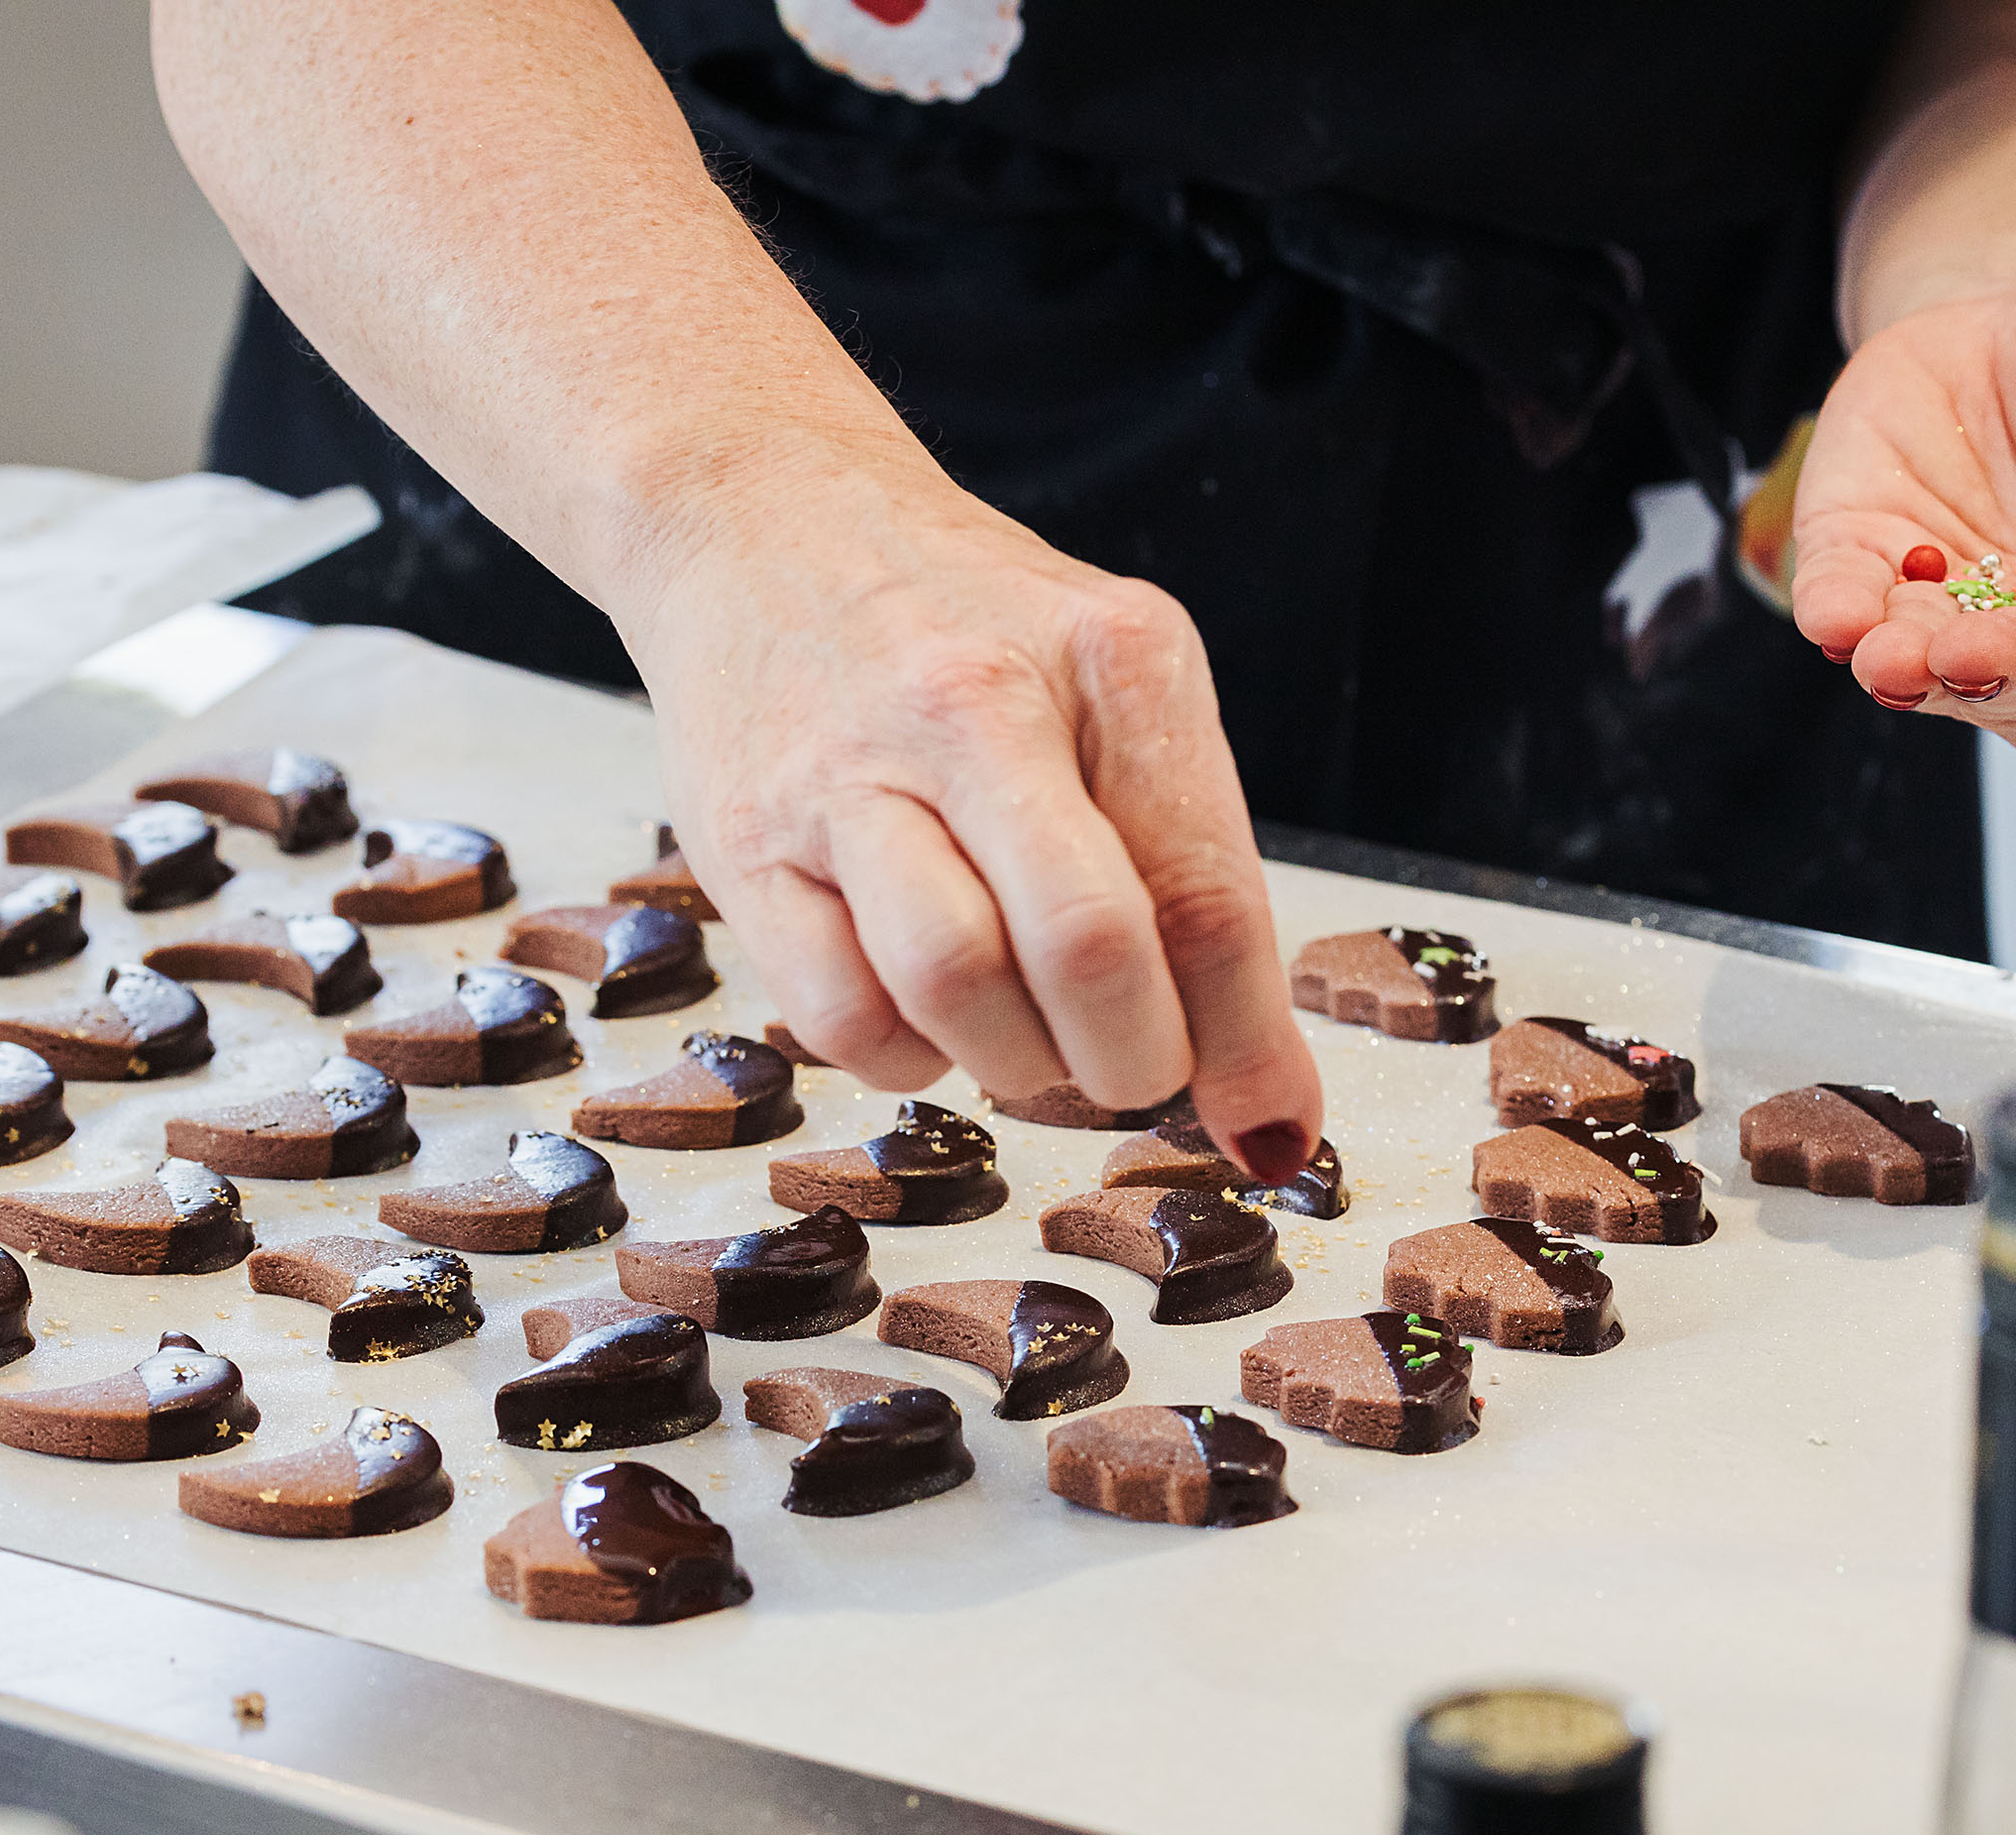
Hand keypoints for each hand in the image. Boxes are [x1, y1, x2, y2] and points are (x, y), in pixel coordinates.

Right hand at [621, 428, 1324, 1178]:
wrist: (763, 521)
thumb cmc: (971, 634)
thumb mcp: (1114, 690)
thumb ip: (1192, 873)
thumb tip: (1266, 1107)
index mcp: (1114, 660)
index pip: (1206, 892)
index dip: (1248, 1044)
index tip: (1271, 1132)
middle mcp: (976, 704)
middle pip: (1089, 948)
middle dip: (1131, 1061)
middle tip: (1128, 1068)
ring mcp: (848, 774)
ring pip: (957, 988)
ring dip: (1016, 1065)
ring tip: (1028, 1036)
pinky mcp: (744, 841)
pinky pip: (841, 1016)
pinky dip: (905, 1055)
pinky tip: (925, 1010)